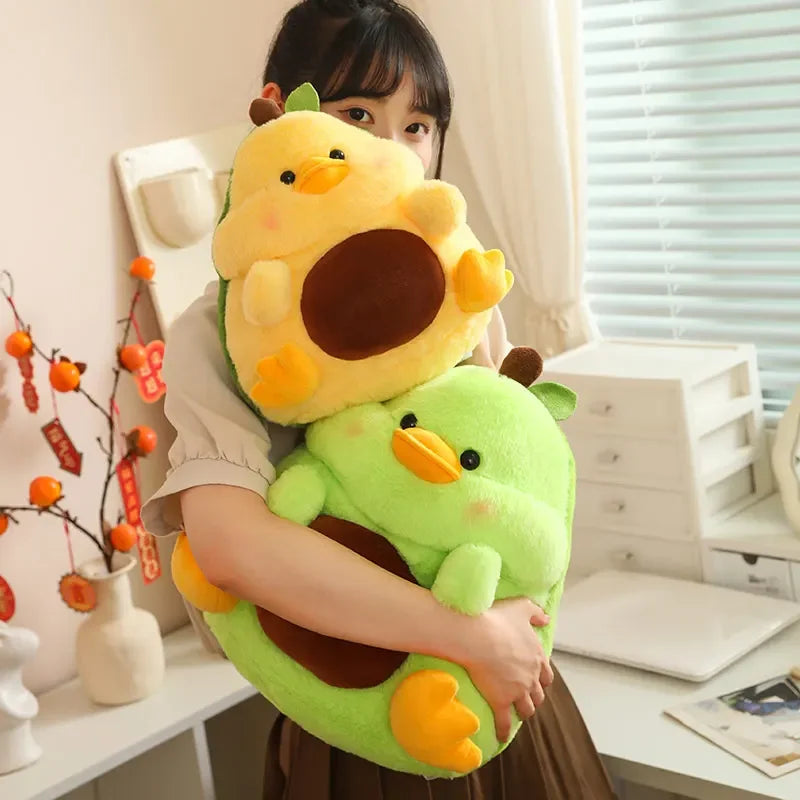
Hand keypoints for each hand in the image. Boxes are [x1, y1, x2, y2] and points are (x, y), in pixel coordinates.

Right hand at [459, 598, 551, 741]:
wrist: (478, 637)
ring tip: (517, 714)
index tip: (537, 680)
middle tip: (527, 698)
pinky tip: (501, 736)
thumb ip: (536, 613)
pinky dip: (504, 730)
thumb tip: (546, 619)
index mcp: (537, 656)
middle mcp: (531, 677)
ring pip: (527, 709)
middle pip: (538, 694)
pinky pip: (505, 722)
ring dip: (524, 711)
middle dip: (534, 696)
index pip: (546, 674)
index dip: (541, 678)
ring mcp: (517, 691)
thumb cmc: (498, 620)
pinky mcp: (501, 701)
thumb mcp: (522, 608)